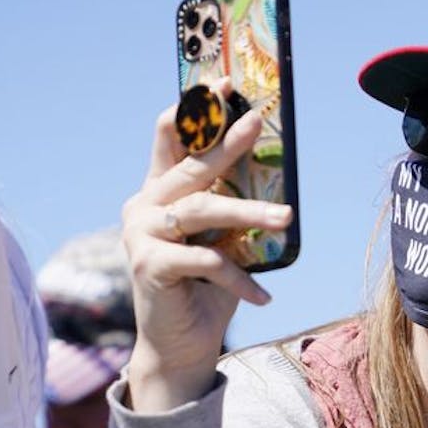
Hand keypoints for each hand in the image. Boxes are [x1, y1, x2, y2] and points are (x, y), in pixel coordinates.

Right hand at [122, 85, 291, 411]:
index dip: (194, 110)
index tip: (221, 82)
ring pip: (201, 210)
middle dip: (225, 142)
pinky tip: (263, 295)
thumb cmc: (208, 288)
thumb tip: (279, 180)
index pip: (172, 140)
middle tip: (257, 121)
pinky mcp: (149, 266)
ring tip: (286, 218)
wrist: (183, 344)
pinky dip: (239, 277)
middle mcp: (144, 206)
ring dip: (248, 213)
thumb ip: (233, 207)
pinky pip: (204, 261)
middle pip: (191, 167)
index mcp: (160, 192)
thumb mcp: (224, 241)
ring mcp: (142, 235)